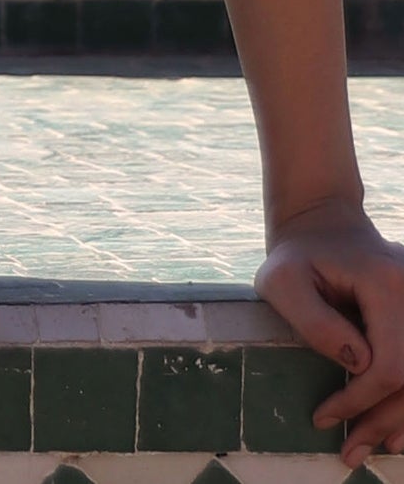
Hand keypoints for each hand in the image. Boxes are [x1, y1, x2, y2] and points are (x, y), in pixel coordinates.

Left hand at [255, 197, 403, 465]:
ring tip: (371, 446)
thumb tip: (357, 362)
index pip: (390, 362)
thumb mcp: (282, 280)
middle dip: (383, 419)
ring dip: (401, 417)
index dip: (361, 399)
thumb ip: (315, 321)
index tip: (325, 417)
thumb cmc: (296, 255)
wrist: (323, 224)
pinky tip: (395, 428)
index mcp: (386, 283)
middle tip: (350, 451)